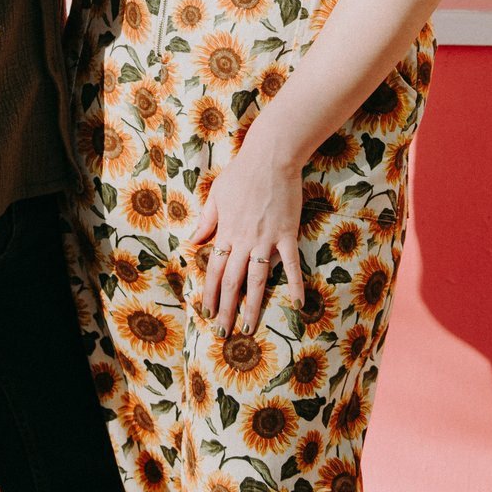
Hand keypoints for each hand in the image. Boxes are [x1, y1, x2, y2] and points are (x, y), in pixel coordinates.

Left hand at [189, 135, 305, 336]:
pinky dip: (295, 285)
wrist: (270, 158)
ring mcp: (267, 239)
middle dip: (227, 309)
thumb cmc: (242, 173)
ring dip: (252, 306)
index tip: (208, 313)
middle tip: (224, 333)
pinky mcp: (287, 235)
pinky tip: (298, 305)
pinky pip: (291, 265)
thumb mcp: (217, 195)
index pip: (215, 270)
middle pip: (233, 281)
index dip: (211, 294)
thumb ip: (207, 221)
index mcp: (226, 232)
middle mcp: (244, 241)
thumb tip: (193, 241)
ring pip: (257, 280)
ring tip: (249, 328)